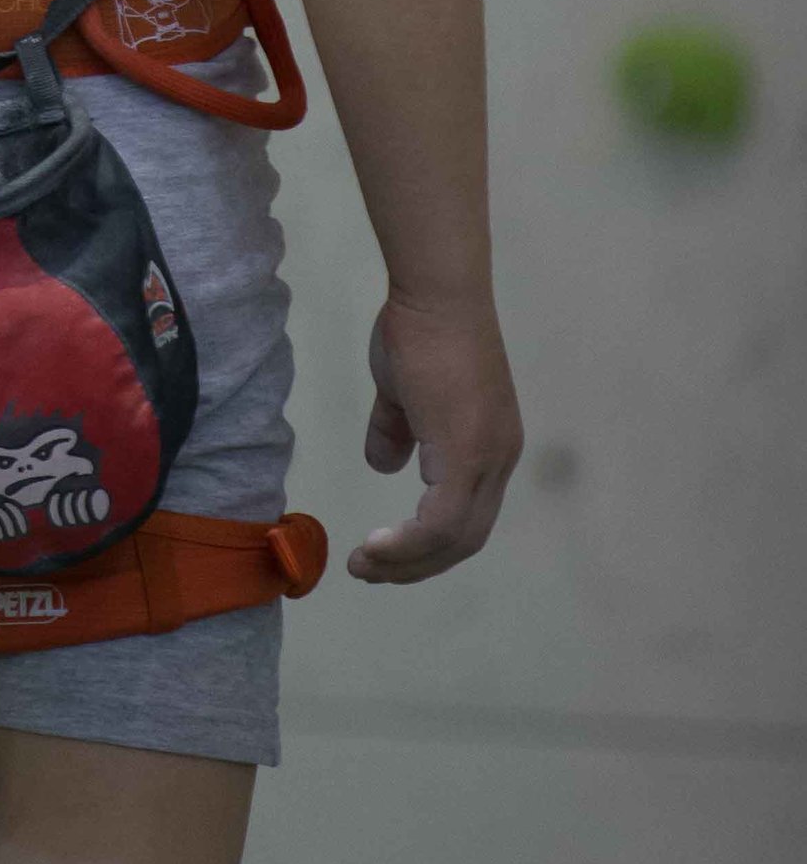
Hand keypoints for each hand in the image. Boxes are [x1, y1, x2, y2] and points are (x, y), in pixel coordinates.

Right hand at [349, 292, 521, 581]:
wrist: (436, 293)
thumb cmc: (418, 330)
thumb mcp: (401, 389)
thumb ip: (396, 429)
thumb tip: (384, 463)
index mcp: (489, 446)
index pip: (465, 516)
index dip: (426, 542)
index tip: (382, 551)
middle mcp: (498, 461)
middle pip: (464, 539)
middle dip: (414, 564)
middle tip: (369, 570)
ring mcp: (488, 459)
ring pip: (454, 537)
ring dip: (407, 560)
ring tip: (364, 565)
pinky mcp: (468, 454)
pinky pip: (441, 520)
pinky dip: (409, 543)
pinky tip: (377, 545)